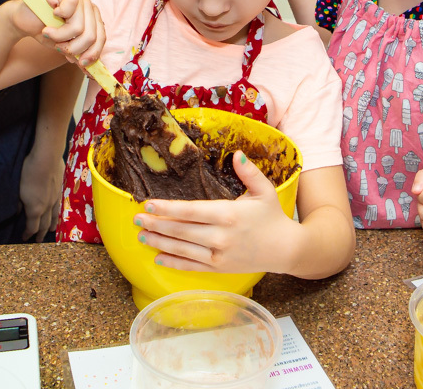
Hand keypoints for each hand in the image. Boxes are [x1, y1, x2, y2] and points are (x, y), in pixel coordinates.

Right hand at [8, 0, 104, 66]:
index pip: (100, 38)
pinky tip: (50, 17)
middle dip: (72, 48)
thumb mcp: (65, 46)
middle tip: (58, 47)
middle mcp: (88, 7)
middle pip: (90, 36)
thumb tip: (88, 68)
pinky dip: (57, 19)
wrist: (24, 21)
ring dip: (60, 37)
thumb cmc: (45, 32)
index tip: (80, 63)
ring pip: (78, 27)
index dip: (92, 53)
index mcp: (92, 19)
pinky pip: (69, 8)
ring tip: (48, 34)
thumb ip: (78, 54)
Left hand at [19, 147, 63, 241]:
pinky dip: (57, 215)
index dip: (28, 234)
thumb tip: (18, 212)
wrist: (46, 158)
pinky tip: (56, 213)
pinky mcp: (60, 190)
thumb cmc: (28, 173)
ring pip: (54, 217)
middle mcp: (46, 207)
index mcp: (35, 209)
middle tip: (38, 241)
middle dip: (40, 234)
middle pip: (44, 225)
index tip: (24, 238)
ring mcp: (55, 199)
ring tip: (50, 231)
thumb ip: (18, 203)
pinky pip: (59, 207)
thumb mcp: (18, 189)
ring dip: (51, 226)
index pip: (32, 227)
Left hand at [134, 152, 295, 273]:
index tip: (148, 204)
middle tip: (136, 220)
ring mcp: (219, 255)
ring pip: (182, 249)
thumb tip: (236, 153)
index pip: (190, 211)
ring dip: (159, 243)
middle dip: (155, 225)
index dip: (166, 208)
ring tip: (141, 236)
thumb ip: (249, 172)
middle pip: (180, 231)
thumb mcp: (264, 191)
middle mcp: (220, 236)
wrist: (286, 249)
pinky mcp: (220, 269)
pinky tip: (158, 258)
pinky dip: (173, 263)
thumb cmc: (273, 217)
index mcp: (228, 214)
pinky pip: (191, 266)